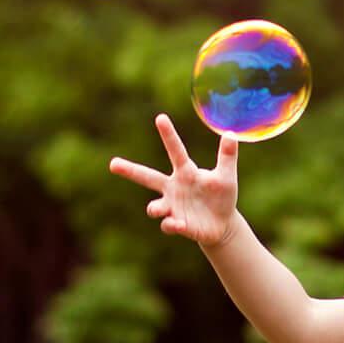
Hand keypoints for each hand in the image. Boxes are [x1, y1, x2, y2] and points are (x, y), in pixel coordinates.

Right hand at [109, 113, 241, 246]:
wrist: (222, 224)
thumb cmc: (222, 196)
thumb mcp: (226, 176)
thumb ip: (227, 157)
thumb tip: (231, 133)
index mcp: (185, 172)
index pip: (175, 150)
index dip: (168, 135)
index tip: (160, 117)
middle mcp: (173, 187)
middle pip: (147, 177)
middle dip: (129, 170)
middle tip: (112, 163)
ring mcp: (173, 207)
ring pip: (155, 206)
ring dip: (155, 208)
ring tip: (157, 210)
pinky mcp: (177, 224)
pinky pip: (168, 224)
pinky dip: (171, 225)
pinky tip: (178, 225)